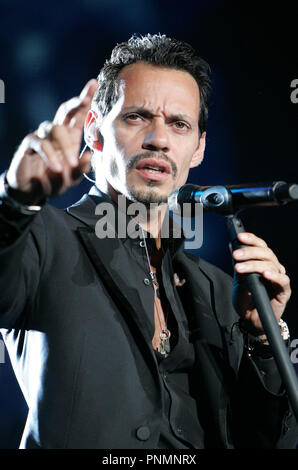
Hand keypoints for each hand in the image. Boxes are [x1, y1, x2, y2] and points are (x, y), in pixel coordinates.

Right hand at [6, 79, 97, 204]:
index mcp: (71, 136)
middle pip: (65, 111)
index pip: (79, 114)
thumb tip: (90, 155)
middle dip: (76, 103)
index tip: (95, 84)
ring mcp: (42, 136)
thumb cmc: (55, 180)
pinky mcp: (29, 145)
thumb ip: (82, 168)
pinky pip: (41, 144)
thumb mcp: (73, 177)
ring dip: (65, 146)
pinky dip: (50, 155)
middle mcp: (57, 132)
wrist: (33, 191)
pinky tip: (57, 167)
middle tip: (85, 99)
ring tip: (71, 163)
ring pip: (55, 129)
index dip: (86, 99)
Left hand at [232, 232, 290, 335]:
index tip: (239, 237)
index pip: (260, 245)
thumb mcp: (238, 279)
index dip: (251, 239)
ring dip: (253, 264)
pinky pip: (282, 280)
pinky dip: (274, 276)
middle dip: (249, 251)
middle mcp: (273, 267)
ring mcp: (279, 278)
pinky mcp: (284, 291)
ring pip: (271, 264)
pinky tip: (264, 274)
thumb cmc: (246, 299)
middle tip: (236, 255)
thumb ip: (238, 264)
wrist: (250, 320)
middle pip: (266, 252)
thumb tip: (233, 245)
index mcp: (262, 262)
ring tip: (240, 268)